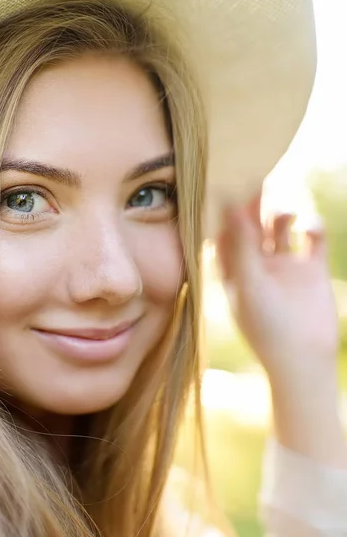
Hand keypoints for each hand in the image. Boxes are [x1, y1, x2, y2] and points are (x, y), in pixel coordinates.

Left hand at [215, 190, 338, 387]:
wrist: (303, 360)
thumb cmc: (266, 327)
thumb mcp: (249, 284)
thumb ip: (241, 246)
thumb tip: (230, 209)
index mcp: (232, 269)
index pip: (224, 232)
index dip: (224, 210)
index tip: (224, 182)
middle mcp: (255, 264)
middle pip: (252, 225)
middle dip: (253, 204)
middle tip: (254, 176)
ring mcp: (283, 265)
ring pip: (280, 227)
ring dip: (281, 213)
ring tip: (282, 212)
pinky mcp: (311, 269)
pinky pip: (312, 238)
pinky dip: (312, 226)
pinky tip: (309, 228)